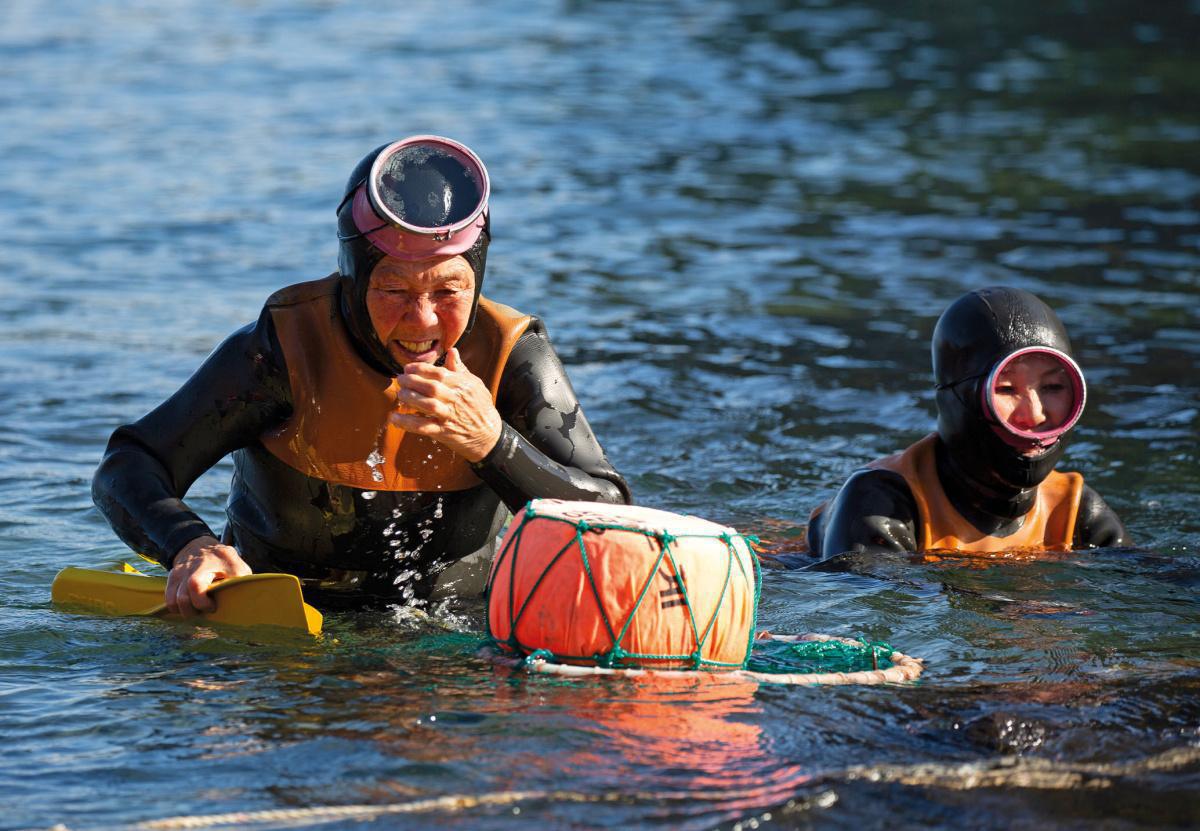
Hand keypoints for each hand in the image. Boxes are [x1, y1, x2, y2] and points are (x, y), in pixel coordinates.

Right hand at [165, 536, 251, 616]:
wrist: (199, 546)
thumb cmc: (223, 561)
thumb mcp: (238, 566)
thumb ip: (241, 581)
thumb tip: (245, 600)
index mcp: (215, 562)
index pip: (199, 586)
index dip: (204, 603)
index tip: (213, 606)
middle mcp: (194, 567)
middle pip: (185, 596)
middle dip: (195, 610)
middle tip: (206, 610)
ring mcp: (181, 572)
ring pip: (175, 601)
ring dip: (186, 611)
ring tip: (197, 610)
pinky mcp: (172, 578)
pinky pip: (169, 600)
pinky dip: (176, 609)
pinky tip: (188, 607)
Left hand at [390, 347, 501, 462]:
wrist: (489, 435)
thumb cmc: (481, 407)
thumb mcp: (475, 385)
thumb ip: (460, 369)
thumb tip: (452, 351)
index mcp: (462, 385)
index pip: (439, 373)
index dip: (420, 369)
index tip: (407, 368)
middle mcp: (456, 399)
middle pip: (431, 387)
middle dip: (411, 381)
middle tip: (399, 380)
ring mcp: (450, 416)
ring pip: (427, 405)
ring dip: (410, 398)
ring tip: (399, 395)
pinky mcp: (444, 432)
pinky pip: (423, 427)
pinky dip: (407, 422)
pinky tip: (394, 418)